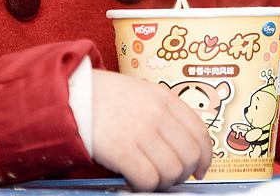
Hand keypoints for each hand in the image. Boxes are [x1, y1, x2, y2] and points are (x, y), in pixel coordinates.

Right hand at [91, 70, 212, 190]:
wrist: (74, 95)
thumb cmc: (107, 97)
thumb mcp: (144, 92)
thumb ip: (165, 112)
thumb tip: (185, 144)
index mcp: (165, 98)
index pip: (200, 132)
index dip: (205, 156)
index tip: (201, 169)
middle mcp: (157, 114)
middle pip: (190, 155)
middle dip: (184, 173)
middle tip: (171, 177)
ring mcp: (141, 131)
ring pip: (172, 171)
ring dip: (163, 182)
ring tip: (149, 178)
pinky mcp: (122, 150)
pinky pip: (147, 180)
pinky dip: (144, 186)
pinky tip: (132, 180)